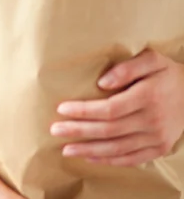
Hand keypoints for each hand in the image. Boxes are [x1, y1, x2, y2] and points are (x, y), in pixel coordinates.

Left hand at [50, 49, 183, 166]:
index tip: (61, 109)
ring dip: (89, 150)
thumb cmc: (165, 72)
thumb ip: (127, 67)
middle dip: (79, 131)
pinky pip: (131, 159)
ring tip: (66, 149)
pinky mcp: (159, 148)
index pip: (109, 108)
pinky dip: (109, 160)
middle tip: (54, 130)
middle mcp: (152, 120)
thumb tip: (102, 82)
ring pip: (117, 148)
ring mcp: (156, 137)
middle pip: (109, 130)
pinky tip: (90, 157)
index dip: (84, 111)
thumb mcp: (151, 59)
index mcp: (147, 97)